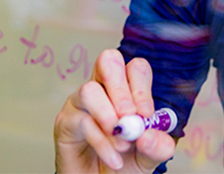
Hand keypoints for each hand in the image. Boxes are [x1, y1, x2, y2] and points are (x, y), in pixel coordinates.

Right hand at [54, 49, 175, 173]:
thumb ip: (158, 146)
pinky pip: (82, 122)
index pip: (135, 68)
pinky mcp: (65, 122)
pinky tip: (114, 159)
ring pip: (90, 90)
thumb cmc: (125, 164)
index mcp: (128, 90)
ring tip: (122, 143)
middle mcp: (103, 89)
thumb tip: (149, 133)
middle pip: (109, 61)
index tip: (147, 116)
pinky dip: (101, 143)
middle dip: (121, 89)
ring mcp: (81, 102)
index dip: (142, 88)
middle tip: (130, 117)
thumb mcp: (150, 156)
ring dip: (109, 116)